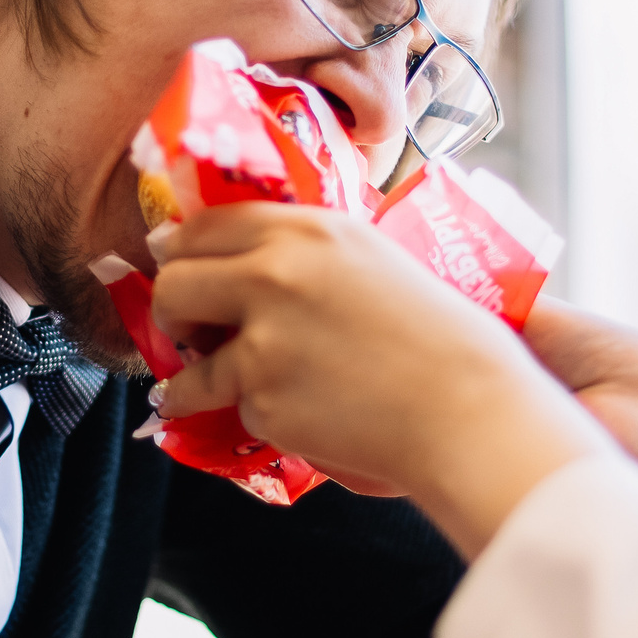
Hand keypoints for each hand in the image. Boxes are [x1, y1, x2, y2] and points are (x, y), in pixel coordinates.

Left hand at [151, 204, 612, 552]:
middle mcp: (275, 274)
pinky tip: (279, 413)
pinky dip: (246, 414)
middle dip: (173, 310)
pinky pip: (228, 404)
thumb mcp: (374, 258)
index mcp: (309, 229)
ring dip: (189, 375)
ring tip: (207, 384)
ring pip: (185, 357)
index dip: (186, 250)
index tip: (183, 266)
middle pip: (174, 281)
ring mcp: (262, 339)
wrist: (464, 406)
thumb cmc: (438, 335)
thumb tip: (249, 259)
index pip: (209, 224)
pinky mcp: (262, 398)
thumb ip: (308, 252)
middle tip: (192, 328)